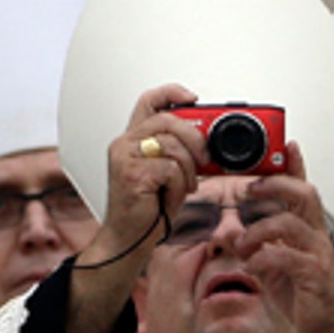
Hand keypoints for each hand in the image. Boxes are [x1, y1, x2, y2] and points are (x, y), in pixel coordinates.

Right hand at [66, 84, 205, 332]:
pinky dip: (180, 186)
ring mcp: (125, 159)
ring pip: (173, 145)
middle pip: (168, 120)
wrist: (128, 240)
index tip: (193, 97)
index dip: (172, 92)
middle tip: (204, 156)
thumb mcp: (166, 175)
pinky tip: (171, 197)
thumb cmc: (146, 209)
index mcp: (132, 140)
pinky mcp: (132, 175)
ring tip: (184, 187)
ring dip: (189, 170)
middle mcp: (124, 144)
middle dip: (195, 137)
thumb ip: (178, 153)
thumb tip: (208, 142)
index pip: (149, 101)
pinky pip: (171, 169)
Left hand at [236, 141, 333, 332]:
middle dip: (275, 184)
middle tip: (250, 188)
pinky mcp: (315, 276)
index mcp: (308, 230)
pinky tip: (253, 266)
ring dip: (258, 230)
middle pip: (304, 194)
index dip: (297, 165)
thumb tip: (239, 227)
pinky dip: (264, 257)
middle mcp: (316, 237)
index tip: (287, 144)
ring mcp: (318, 255)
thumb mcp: (280, 261)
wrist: (328, 330)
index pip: (304, 189)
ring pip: (291, 223)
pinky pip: (288, 257)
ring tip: (242, 245)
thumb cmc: (305, 295)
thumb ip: (266, 241)